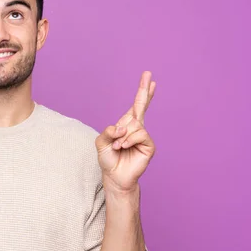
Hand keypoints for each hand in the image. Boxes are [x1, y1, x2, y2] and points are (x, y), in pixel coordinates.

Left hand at [95, 71, 156, 193]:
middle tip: (149, 75)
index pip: (136, 105)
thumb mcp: (100, 143)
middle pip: (142, 105)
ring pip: (134, 125)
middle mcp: (136, 127)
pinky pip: (139, 134)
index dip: (142, 92)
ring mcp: (143, 136)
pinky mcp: (149, 145)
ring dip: (122, 137)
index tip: (149, 78)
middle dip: (145, 90)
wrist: (114, 176)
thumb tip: (122, 127)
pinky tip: (123, 147)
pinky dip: (128, 140)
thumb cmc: (108, 159)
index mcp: (125, 124)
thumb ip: (107, 131)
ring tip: (118, 147)